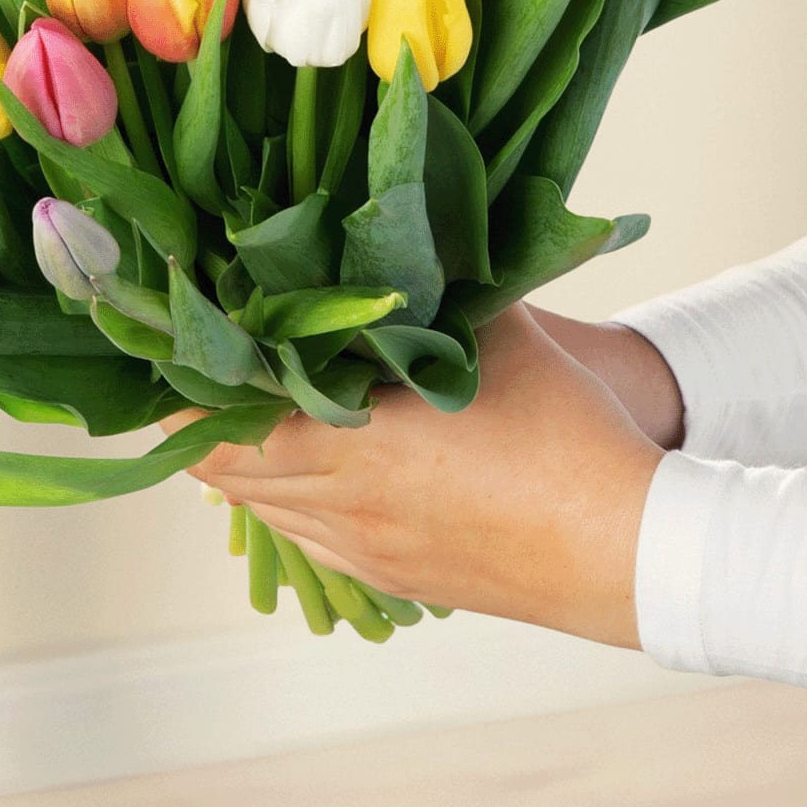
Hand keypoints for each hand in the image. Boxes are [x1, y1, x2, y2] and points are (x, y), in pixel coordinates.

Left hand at [168, 303, 663, 647]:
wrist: (629, 549)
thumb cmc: (566, 429)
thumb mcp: (496, 332)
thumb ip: (433, 285)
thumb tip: (392, 229)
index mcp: (350, 442)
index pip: (216, 430)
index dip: (183, 394)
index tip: (177, 348)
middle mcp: (341, 505)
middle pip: (224, 474)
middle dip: (207, 423)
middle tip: (210, 371)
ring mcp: (365, 551)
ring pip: (264, 511)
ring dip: (247, 464)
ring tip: (257, 408)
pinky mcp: (394, 577)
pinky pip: (310, 540)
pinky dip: (290, 501)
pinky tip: (315, 465)